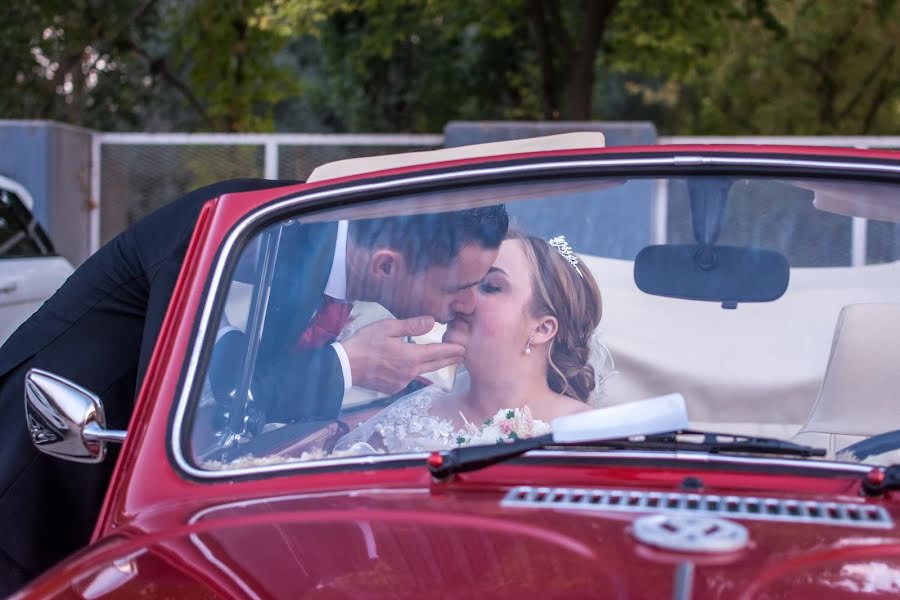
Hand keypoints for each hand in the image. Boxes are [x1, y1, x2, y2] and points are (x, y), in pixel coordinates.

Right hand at [342, 316, 464, 394]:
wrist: (346, 366)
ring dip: (429, 365)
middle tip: (462, 356)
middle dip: (449, 359)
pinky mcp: (393, 389)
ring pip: (420, 372)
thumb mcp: (388, 328)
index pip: (438, 353)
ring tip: (437, 358)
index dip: (452, 350)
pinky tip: (406, 365)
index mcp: (411, 357)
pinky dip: (410, 372)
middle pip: (435, 365)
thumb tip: (432, 322)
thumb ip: (412, 325)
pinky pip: (407, 379)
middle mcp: (410, 373)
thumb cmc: (365, 343)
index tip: (464, 349)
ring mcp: (401, 383)